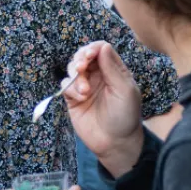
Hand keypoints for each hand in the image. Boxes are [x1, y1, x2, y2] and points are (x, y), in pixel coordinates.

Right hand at [63, 42, 143, 177]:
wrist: (114, 143)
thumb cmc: (125, 116)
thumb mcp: (125, 91)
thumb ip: (113, 68)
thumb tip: (103, 46)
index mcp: (113, 70)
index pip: (100, 49)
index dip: (93, 49)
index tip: (90, 56)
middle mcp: (98, 75)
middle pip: (83, 55)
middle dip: (80, 59)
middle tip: (81, 68)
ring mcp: (84, 85)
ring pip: (72, 68)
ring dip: (75, 76)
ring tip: (84, 91)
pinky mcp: (73, 98)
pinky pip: (65, 85)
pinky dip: (70, 89)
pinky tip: (81, 98)